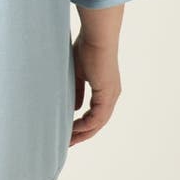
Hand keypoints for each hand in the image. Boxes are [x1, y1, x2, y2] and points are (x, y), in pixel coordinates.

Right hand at [70, 31, 121, 145]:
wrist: (97, 37)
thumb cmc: (85, 47)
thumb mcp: (77, 72)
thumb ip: (76, 90)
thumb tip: (74, 108)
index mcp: (104, 88)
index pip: (94, 113)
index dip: (82, 124)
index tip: (68, 131)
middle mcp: (111, 95)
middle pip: (97, 122)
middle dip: (83, 133)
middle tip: (68, 143)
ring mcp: (111, 95)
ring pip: (98, 122)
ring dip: (84, 133)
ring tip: (69, 141)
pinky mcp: (108, 94)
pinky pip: (98, 117)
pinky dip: (87, 125)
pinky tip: (75, 129)